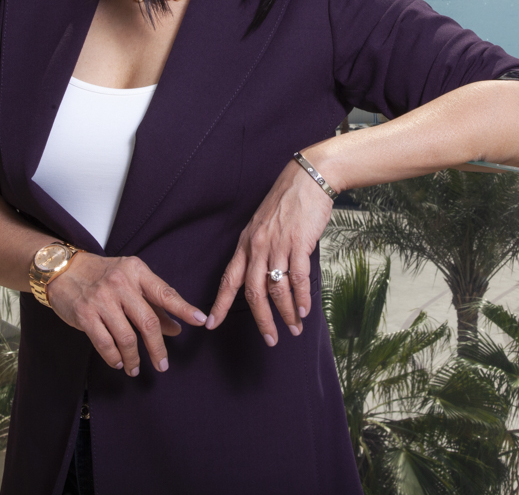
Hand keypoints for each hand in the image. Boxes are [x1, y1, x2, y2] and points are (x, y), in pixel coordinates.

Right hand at [47, 254, 207, 376]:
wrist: (64, 270)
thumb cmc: (102, 276)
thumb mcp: (130, 282)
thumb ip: (154, 305)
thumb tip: (177, 329)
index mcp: (137, 272)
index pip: (165, 293)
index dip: (184, 308)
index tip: (200, 321)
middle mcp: (121, 284)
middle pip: (148, 322)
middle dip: (158, 348)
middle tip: (163, 365)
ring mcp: (102, 299)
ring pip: (127, 337)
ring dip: (134, 358)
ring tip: (136, 368)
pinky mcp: (85, 314)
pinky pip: (105, 343)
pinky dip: (114, 357)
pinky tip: (119, 362)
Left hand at [207, 158, 334, 343]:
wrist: (308, 178)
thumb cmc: (288, 202)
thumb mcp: (264, 225)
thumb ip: (261, 250)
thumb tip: (266, 277)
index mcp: (246, 243)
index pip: (229, 279)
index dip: (220, 303)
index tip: (211, 323)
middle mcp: (258, 246)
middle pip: (253, 292)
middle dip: (261, 320)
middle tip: (270, 339)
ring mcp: (278, 245)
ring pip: (277, 289)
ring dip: (285, 313)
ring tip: (294, 328)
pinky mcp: (299, 243)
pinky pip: (297, 278)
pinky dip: (301, 297)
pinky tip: (304, 310)